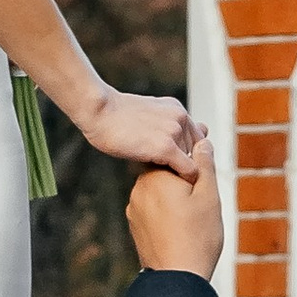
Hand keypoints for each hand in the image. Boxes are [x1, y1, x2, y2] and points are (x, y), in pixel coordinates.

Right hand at [82, 85, 203, 179]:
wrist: (99, 111)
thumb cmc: (114, 118)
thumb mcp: (146, 116)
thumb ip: (162, 127)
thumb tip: (168, 144)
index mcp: (176, 110)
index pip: (197, 138)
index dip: (191, 155)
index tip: (180, 169)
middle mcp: (180, 118)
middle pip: (196, 151)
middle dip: (187, 164)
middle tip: (174, 178)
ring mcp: (174, 132)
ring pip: (193, 161)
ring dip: (182, 172)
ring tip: (168, 180)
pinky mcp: (166, 147)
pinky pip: (188, 169)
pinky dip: (185, 180)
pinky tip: (175, 187)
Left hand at [127, 140, 224, 280]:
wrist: (176, 279)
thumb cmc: (197, 238)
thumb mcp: (209, 197)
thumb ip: (205, 165)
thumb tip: (202, 142)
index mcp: (157, 175)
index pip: (173, 150)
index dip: (191, 148)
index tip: (205, 144)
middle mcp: (140, 188)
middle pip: (164, 169)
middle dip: (183, 172)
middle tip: (204, 181)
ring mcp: (135, 207)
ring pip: (158, 189)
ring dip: (174, 192)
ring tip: (194, 208)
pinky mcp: (135, 225)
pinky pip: (153, 208)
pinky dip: (166, 209)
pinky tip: (181, 222)